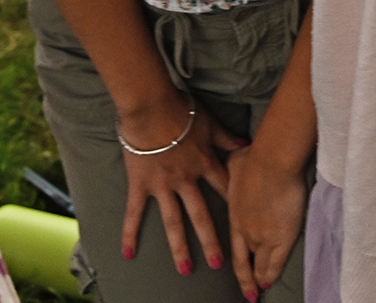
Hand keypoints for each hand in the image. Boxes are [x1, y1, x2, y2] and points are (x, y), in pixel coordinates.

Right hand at [118, 95, 244, 277]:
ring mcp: (163, 185)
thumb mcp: (210, 123)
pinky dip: (130, 233)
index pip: (224, 189)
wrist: (152, 105)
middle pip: (201, 214)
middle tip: (219, 264)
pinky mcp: (141, 184)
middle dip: (211, 240)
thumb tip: (246, 144)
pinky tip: (128, 254)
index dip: (236, 207)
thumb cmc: (181, 110)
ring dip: (179, 247)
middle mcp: (186, 180)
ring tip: (185, 270)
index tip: (245, 225)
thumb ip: (227, 137)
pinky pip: (135, 212)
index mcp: (204, 164)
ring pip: (173, 221)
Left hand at [227, 140, 308, 300]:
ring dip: (261, 278)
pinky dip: (272, 275)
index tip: (239, 273)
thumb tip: (236, 159)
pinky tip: (270, 284)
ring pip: (261, 265)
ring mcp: (263, 237)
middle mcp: (246, 231)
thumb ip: (234, 169)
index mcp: (235, 216)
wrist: (271, 162)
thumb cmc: (253, 158)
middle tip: (249, 291)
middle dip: (247, 277)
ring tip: (261, 289)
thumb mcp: (234, 163)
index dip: (238, 262)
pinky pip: (276, 263)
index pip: (236, 247)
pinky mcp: (281, 237)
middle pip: (247, 259)